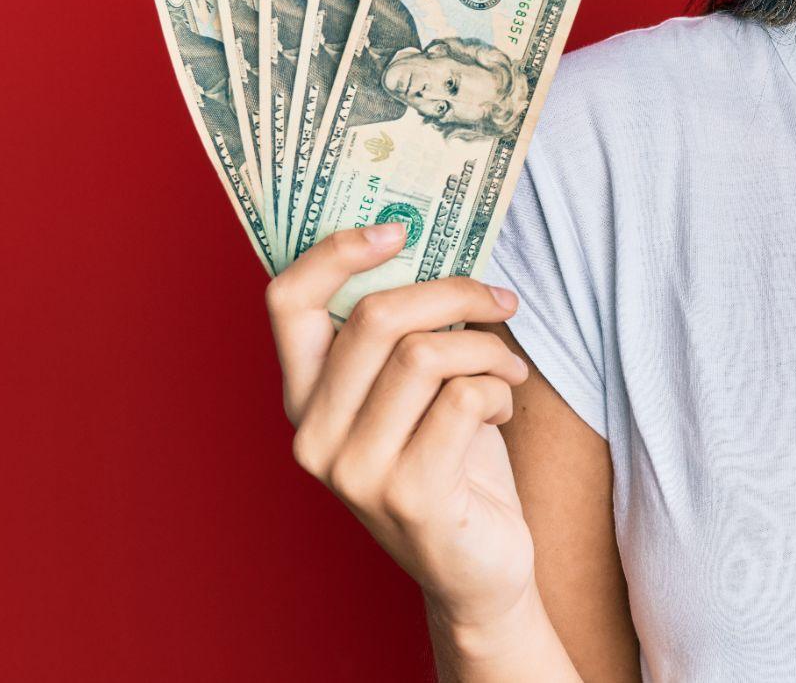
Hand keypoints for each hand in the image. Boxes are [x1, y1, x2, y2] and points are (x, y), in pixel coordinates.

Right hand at [267, 224, 537, 633]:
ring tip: (507, 369)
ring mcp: (354, 470)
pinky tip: (504, 408)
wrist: (480, 568)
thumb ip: (405, 331)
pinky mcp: (408, 494)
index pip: (287, 303)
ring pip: (425, 353)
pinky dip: (500, 389)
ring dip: (486, 348)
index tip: (398, 228)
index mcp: (305, 396)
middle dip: (454, 292)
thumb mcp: (417, 389)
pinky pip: (464, 398)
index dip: (336, 251)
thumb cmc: (452, 460)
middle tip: (499, 301)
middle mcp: (314, 434)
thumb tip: (435, 243)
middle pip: (375, 317)